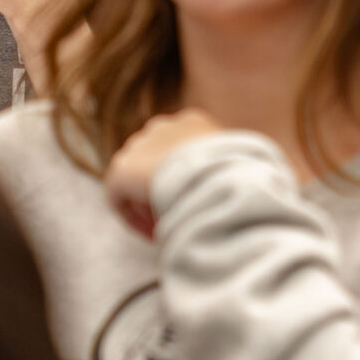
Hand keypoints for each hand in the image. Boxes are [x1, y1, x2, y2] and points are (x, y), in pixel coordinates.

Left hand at [102, 107, 229, 239]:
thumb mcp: (238, 167)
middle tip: (178, 215)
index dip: (186, 178)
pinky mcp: (122, 171)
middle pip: (156, 161)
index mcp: (193, 123)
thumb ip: (224, 171)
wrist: (216, 179)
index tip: (196, 201)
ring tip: (167, 228)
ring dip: (148, 204)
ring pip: (135, 180)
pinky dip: (133, 218)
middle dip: (162, 188)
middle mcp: (163, 127)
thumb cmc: (238, 178)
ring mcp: (139, 146)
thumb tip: (228, 190)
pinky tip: (153, 236)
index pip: (181, 149)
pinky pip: (120, 198)